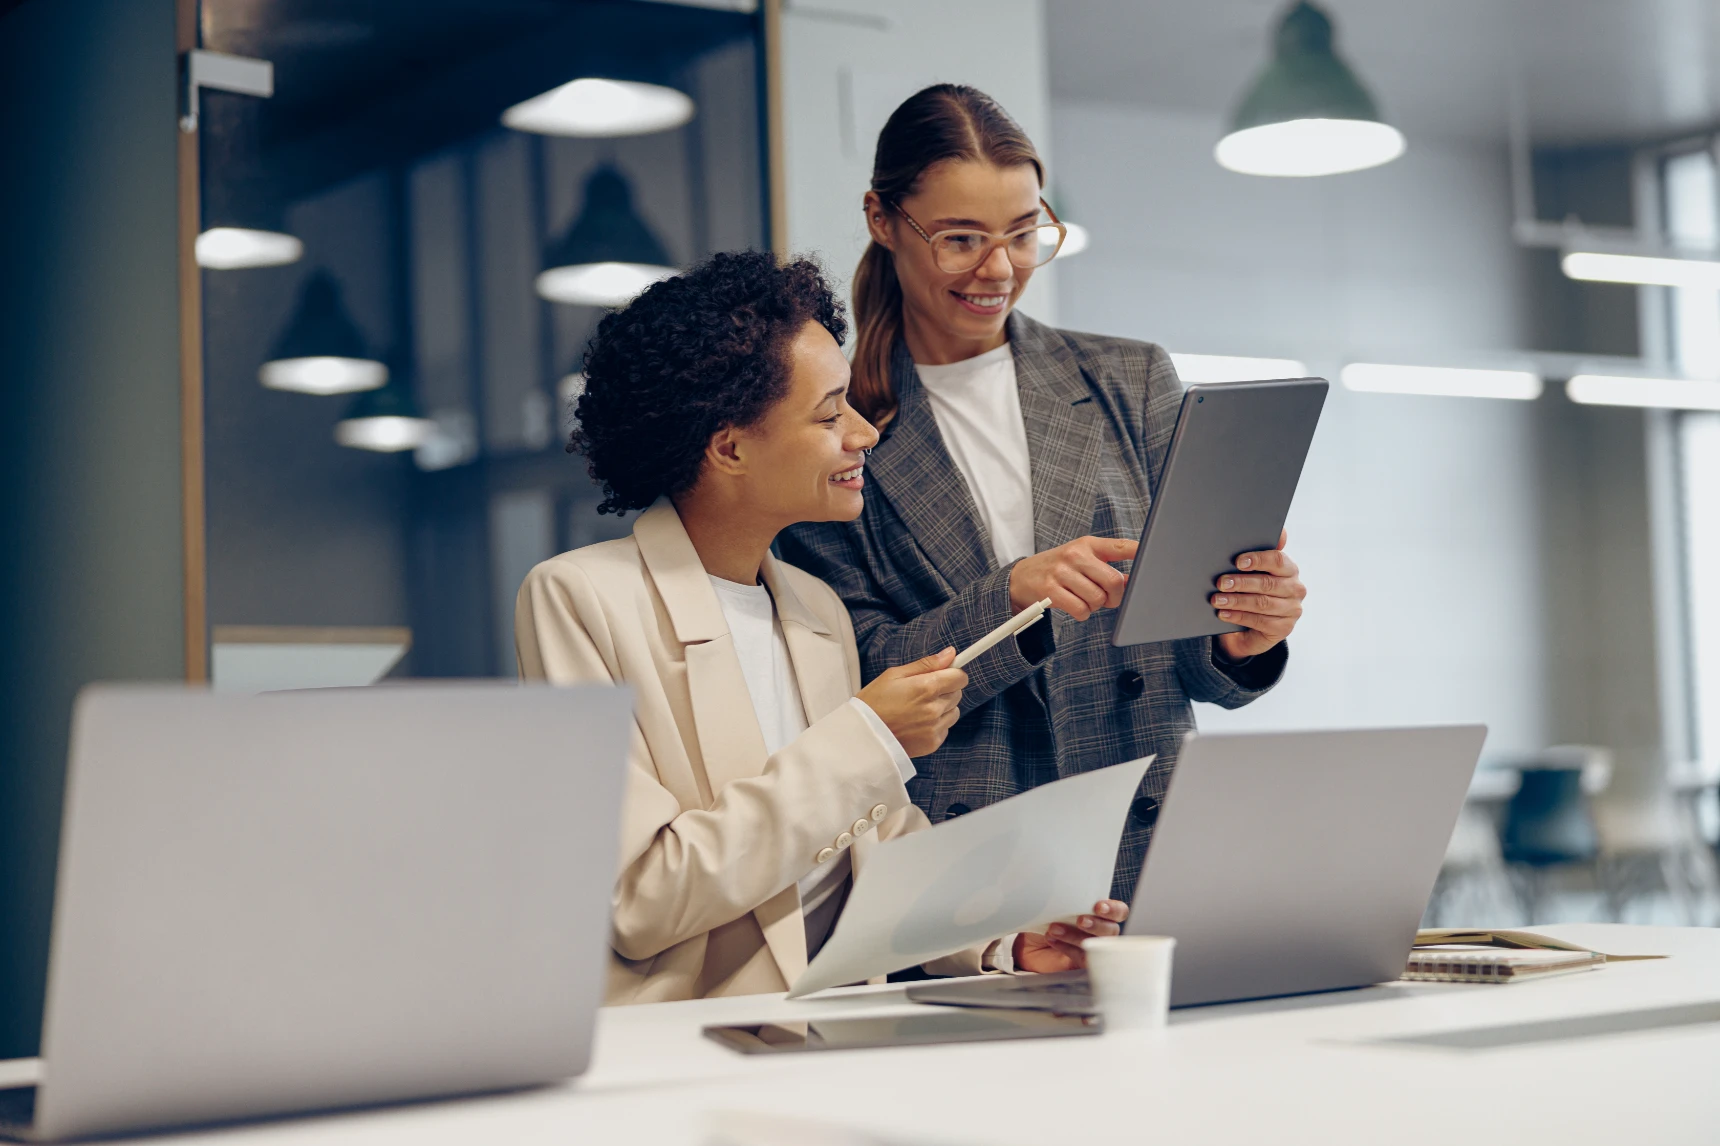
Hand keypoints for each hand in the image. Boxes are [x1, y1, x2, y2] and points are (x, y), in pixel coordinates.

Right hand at [856, 648, 967, 757]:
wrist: (863, 735)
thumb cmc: (874, 701)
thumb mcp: (894, 675)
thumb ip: (926, 664)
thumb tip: (950, 653)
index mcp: (927, 687)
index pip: (960, 677)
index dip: (952, 674)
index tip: (943, 675)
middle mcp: (934, 709)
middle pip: (957, 694)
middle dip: (945, 691)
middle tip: (922, 693)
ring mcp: (934, 728)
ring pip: (953, 712)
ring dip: (942, 709)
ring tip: (918, 710)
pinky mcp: (932, 743)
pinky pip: (945, 729)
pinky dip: (936, 726)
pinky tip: (916, 724)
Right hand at [1008, 536, 1136, 620]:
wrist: (1020, 578)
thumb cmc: (1059, 569)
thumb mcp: (1081, 559)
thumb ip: (1106, 566)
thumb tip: (1136, 580)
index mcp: (1087, 544)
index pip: (1121, 546)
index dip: (1141, 553)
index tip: (1154, 559)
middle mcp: (1075, 554)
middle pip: (1114, 581)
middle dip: (1116, 597)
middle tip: (1108, 599)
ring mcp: (1061, 572)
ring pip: (1098, 599)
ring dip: (1096, 606)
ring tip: (1085, 600)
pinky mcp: (1050, 590)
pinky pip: (1081, 610)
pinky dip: (1082, 614)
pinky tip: (1075, 607)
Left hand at [1011, 899, 1129, 972]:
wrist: (1028, 941)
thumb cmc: (1044, 918)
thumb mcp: (1054, 904)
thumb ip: (1066, 899)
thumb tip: (1065, 892)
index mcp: (1098, 912)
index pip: (1118, 911)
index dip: (1113, 909)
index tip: (1098, 906)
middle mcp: (1099, 930)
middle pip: (1111, 930)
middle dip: (1096, 924)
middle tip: (1080, 920)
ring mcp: (1092, 947)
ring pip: (1097, 945)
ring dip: (1076, 936)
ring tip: (1054, 929)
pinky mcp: (1081, 962)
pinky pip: (1082, 958)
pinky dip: (1067, 948)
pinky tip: (1052, 940)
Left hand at [1213, 530, 1304, 659]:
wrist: (1249, 629)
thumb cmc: (1250, 593)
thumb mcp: (1252, 574)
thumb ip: (1257, 555)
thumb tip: (1276, 533)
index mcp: (1289, 570)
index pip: (1278, 560)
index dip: (1258, 560)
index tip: (1238, 562)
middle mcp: (1295, 589)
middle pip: (1267, 583)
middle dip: (1241, 582)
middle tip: (1220, 583)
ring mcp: (1292, 610)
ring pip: (1262, 603)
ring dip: (1236, 601)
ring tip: (1217, 599)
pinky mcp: (1284, 628)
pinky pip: (1260, 621)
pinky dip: (1239, 616)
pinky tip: (1224, 613)